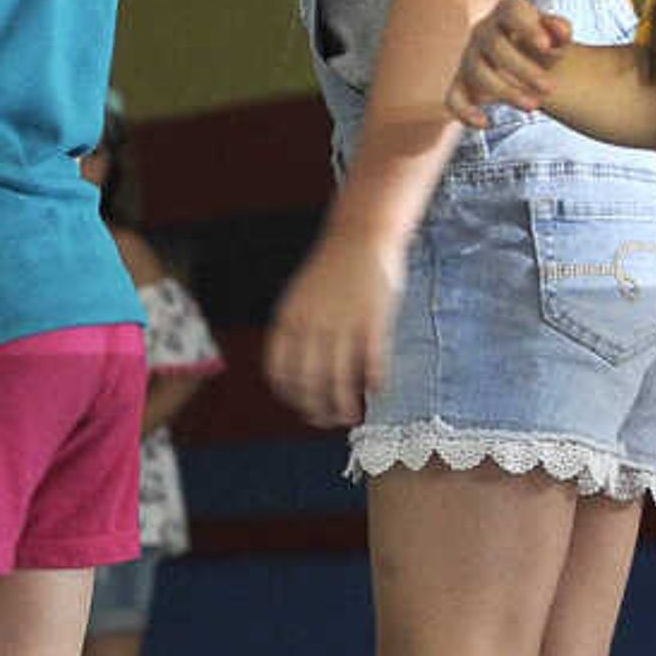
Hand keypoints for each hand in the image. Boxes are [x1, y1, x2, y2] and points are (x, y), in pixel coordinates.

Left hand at [264, 233, 402, 430]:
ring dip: (344, 406)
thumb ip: (297, 332)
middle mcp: (311, 325)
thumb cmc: (331, 271)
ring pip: (339, 381)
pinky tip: (376, 389)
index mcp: (288, 320)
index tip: (302, 407)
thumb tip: (299, 375)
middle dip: (317, 410)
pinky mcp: (373, 320)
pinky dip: (373, 382)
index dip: (290, 397)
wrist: (359, 235)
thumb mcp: (300, 299)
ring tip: (351, 416)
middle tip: (328, 420)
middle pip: (309, 384)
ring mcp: (342, 323)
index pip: (280, 372)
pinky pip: (371, 362)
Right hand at [450, 0, 572, 127]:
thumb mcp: (556, 34)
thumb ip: (560, 30)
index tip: (546, 46)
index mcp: (507, 13)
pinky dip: (465, 112)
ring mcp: (470, 57)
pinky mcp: (462, 83)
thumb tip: (562, 33)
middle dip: (524, 70)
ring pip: (479, 74)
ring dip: (506, 92)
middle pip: (495, 46)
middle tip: (549, 88)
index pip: (512, 11)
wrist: (528, 62)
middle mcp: (484, 32)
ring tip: (534, 106)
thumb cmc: (542, 45)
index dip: (528, 27)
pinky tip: (485, 123)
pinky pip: (454, 98)